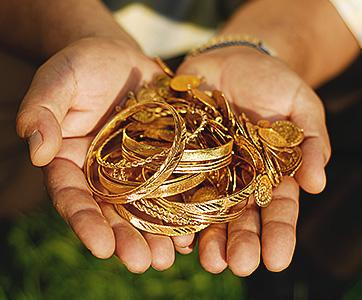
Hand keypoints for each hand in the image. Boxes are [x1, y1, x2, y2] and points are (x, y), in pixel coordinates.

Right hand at [16, 37, 193, 271]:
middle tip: (143, 263)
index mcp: (72, 163)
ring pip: (143, 208)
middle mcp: (102, 174)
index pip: (73, 198)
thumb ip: (42, 112)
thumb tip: (37, 151)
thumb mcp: (58, 81)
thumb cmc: (83, 66)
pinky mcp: (163, 160)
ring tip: (169, 256)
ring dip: (156, 234)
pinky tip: (192, 230)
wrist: (120, 59)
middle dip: (126, 239)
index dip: (85, 223)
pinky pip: (171, 187)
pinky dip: (180, 209)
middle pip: (112, 213)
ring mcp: (135, 170)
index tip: (101, 246)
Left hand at [177, 47, 330, 274]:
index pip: (277, 209)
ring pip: (206, 211)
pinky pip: (174, 186)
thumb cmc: (272, 82)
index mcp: (268, 173)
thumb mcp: (301, 106)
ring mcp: (206, 170)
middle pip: (239, 218)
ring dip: (207, 238)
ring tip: (208, 260)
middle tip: (238, 265)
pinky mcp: (179, 156)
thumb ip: (311, 142)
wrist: (233, 60)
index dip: (278, 234)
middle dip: (240, 243)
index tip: (277, 260)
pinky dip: (173, 210)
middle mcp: (236, 179)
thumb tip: (317, 183)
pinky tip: (173, 232)